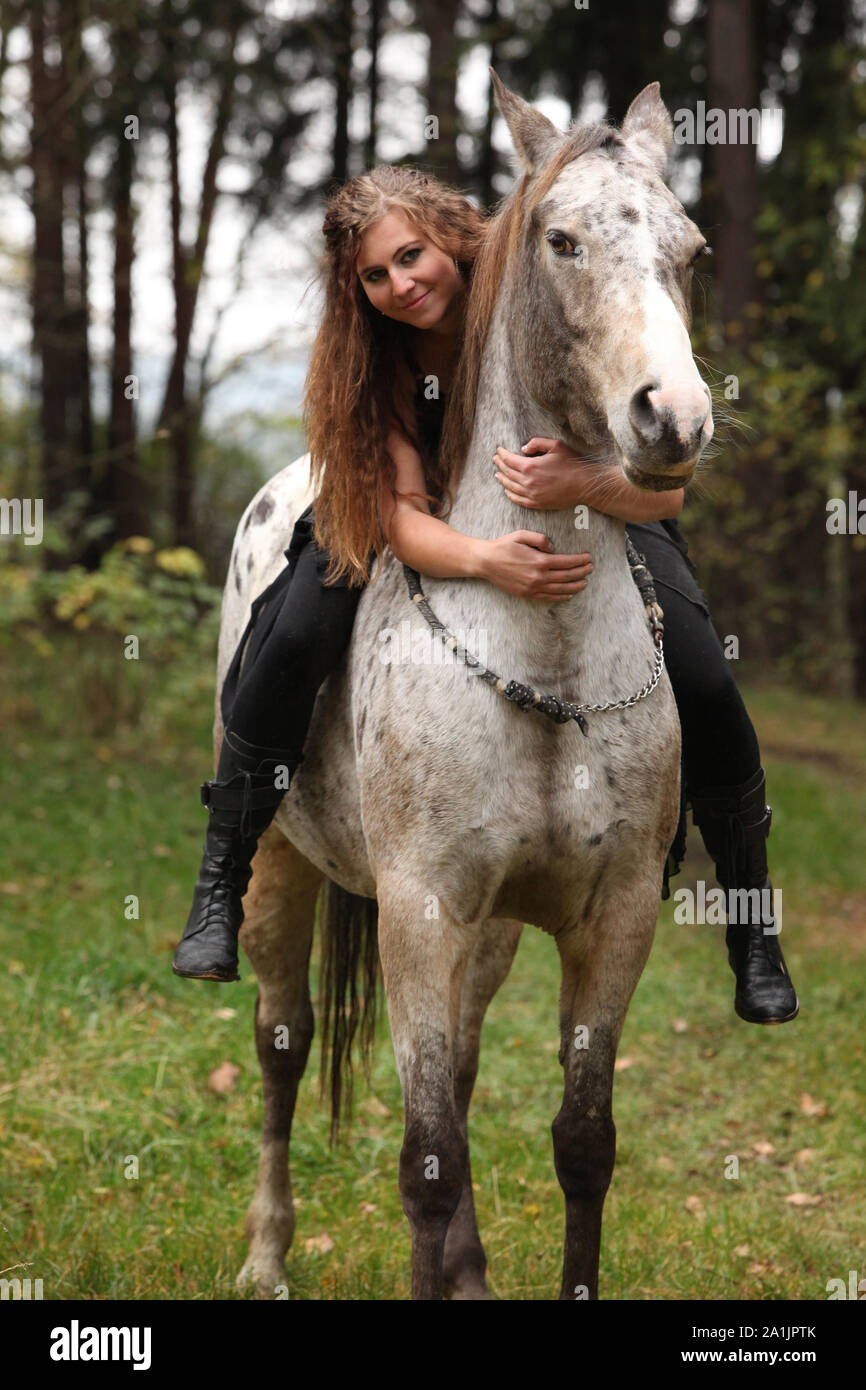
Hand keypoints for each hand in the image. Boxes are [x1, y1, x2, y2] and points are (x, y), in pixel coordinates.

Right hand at [478, 530, 592, 601]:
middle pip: (566, 576)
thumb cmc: (503, 546)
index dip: (580, 561)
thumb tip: (554, 549)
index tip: (589, 558)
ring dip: (575, 586)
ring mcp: (533, 587)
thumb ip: (541, 539)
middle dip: (581, 572)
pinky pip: (549, 597)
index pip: (567, 562)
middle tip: (591, 569)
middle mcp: (538, 576)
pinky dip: (561, 596)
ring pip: (560, 589)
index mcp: (539, 561)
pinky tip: (569, 594)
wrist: (486, 562)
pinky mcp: (527, 594)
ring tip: (585, 582)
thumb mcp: (522, 535)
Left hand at [494, 437, 587, 509]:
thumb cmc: (571, 463)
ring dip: (502, 480)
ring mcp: (531, 494)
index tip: (498, 450)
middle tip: (496, 460)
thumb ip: (537, 443)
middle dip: (500, 465)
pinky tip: (507, 491)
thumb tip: (523, 448)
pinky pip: (518, 500)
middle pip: (507, 473)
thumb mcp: (555, 445)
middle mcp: (528, 481)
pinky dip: (510, 495)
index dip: (502, 454)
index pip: (509, 460)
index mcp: (530, 466)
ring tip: (497, 474)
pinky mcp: (537, 503)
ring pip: (510, 487)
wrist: (583, 484)